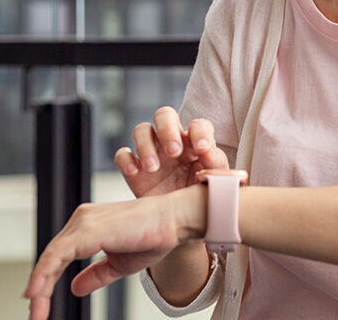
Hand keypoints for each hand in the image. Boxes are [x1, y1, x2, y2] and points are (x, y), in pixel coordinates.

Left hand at [23, 186, 204, 319]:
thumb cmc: (155, 236)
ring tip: (36, 310)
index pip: (59, 255)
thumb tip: (74, 288)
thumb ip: (96, 274)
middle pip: (51, 257)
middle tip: (36, 314)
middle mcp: (82, 219)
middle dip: (40, 288)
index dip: (47, 280)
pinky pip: (57, 255)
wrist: (175, 221)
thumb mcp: (120, 264)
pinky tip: (36, 293)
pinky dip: (43, 275)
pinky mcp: (87, 230)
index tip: (39, 304)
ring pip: (50, 257)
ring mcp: (83, 222)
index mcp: (88, 225)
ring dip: (40, 287)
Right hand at [114, 106, 228, 198]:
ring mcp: (151, 153)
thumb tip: (208, 151)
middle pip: (164, 115)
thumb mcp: (214, 181)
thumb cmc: (201, 197)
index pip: (198, 125)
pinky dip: (126, 160)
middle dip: (168, 129)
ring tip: (153, 167)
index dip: (200, 131)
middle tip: (174, 152)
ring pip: (141, 130)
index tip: (201, 148)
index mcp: (195, 143)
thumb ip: (214, 164)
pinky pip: (123, 155)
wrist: (182, 222)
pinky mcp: (134, 169)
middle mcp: (172, 142)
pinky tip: (135, 172)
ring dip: (146, 145)